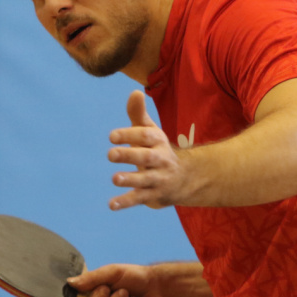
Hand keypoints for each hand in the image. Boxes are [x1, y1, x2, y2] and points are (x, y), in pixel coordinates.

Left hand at [108, 90, 186, 209]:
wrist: (186, 178)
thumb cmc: (158, 150)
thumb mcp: (150, 131)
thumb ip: (138, 114)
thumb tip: (135, 91)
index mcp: (158, 141)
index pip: (145, 136)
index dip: (129, 135)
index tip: (112, 136)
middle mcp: (160, 160)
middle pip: (146, 157)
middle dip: (129, 155)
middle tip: (110, 155)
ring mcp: (158, 179)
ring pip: (144, 180)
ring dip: (130, 179)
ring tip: (114, 178)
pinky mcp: (154, 196)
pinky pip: (140, 199)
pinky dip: (126, 202)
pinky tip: (111, 204)